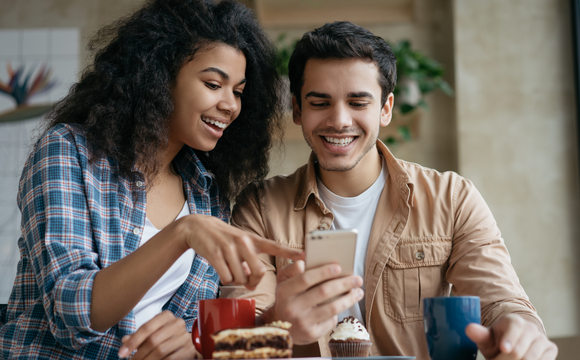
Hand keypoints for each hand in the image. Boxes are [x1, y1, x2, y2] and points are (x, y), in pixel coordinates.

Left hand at [118, 311, 194, 359]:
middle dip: (138, 354)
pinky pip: (170, 359)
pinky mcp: (189, 349)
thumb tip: (124, 340)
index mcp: (166, 316)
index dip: (133, 341)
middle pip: (153, 340)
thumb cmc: (167, 336)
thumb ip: (139, 336)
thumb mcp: (153, 332)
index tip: (121, 353)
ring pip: (160, 351)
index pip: (147, 327)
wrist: (189, 342)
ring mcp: (184, 336)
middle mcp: (177, 323)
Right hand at [179, 214, 303, 289]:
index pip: (275, 246)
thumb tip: (252, 281)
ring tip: (230, 271)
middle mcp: (244, 242)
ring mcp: (229, 248)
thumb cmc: (223, 238)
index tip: (306, 256)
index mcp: (253, 239)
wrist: (197, 227)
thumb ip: (250, 258)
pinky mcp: (216, 254)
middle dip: (253, 282)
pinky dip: (225, 279)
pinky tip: (221, 270)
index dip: (291, 252)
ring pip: (241, 277)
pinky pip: (226, 277)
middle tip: (247, 281)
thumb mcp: (241, 242)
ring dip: (236, 281)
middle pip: (259, 271)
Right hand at [260, 260, 363, 344]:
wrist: (281, 327)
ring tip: (359, 292)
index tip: (338, 267)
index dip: (323, 272)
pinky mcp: (312, 334)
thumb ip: (291, 269)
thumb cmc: (286, 298)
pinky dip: (339, 311)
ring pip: (332, 308)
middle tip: (358, 279)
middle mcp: (292, 308)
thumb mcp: (282, 282)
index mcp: (284, 292)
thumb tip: (304, 261)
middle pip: (323, 292)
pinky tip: (344, 305)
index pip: (306, 279)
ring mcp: (302, 323)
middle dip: (343, 284)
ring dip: (349, 299)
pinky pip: (331, 320)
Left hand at [465, 314, 557, 359]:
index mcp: (514, 321)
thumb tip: (469, 328)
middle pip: (520, 351)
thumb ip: (479, 334)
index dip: (509, 340)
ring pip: (531, 359)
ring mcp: (542, 339)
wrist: (514, 344)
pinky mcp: (551, 349)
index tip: (504, 348)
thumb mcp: (487, 338)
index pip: (514, 329)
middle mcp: (530, 328)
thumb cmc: (497, 341)